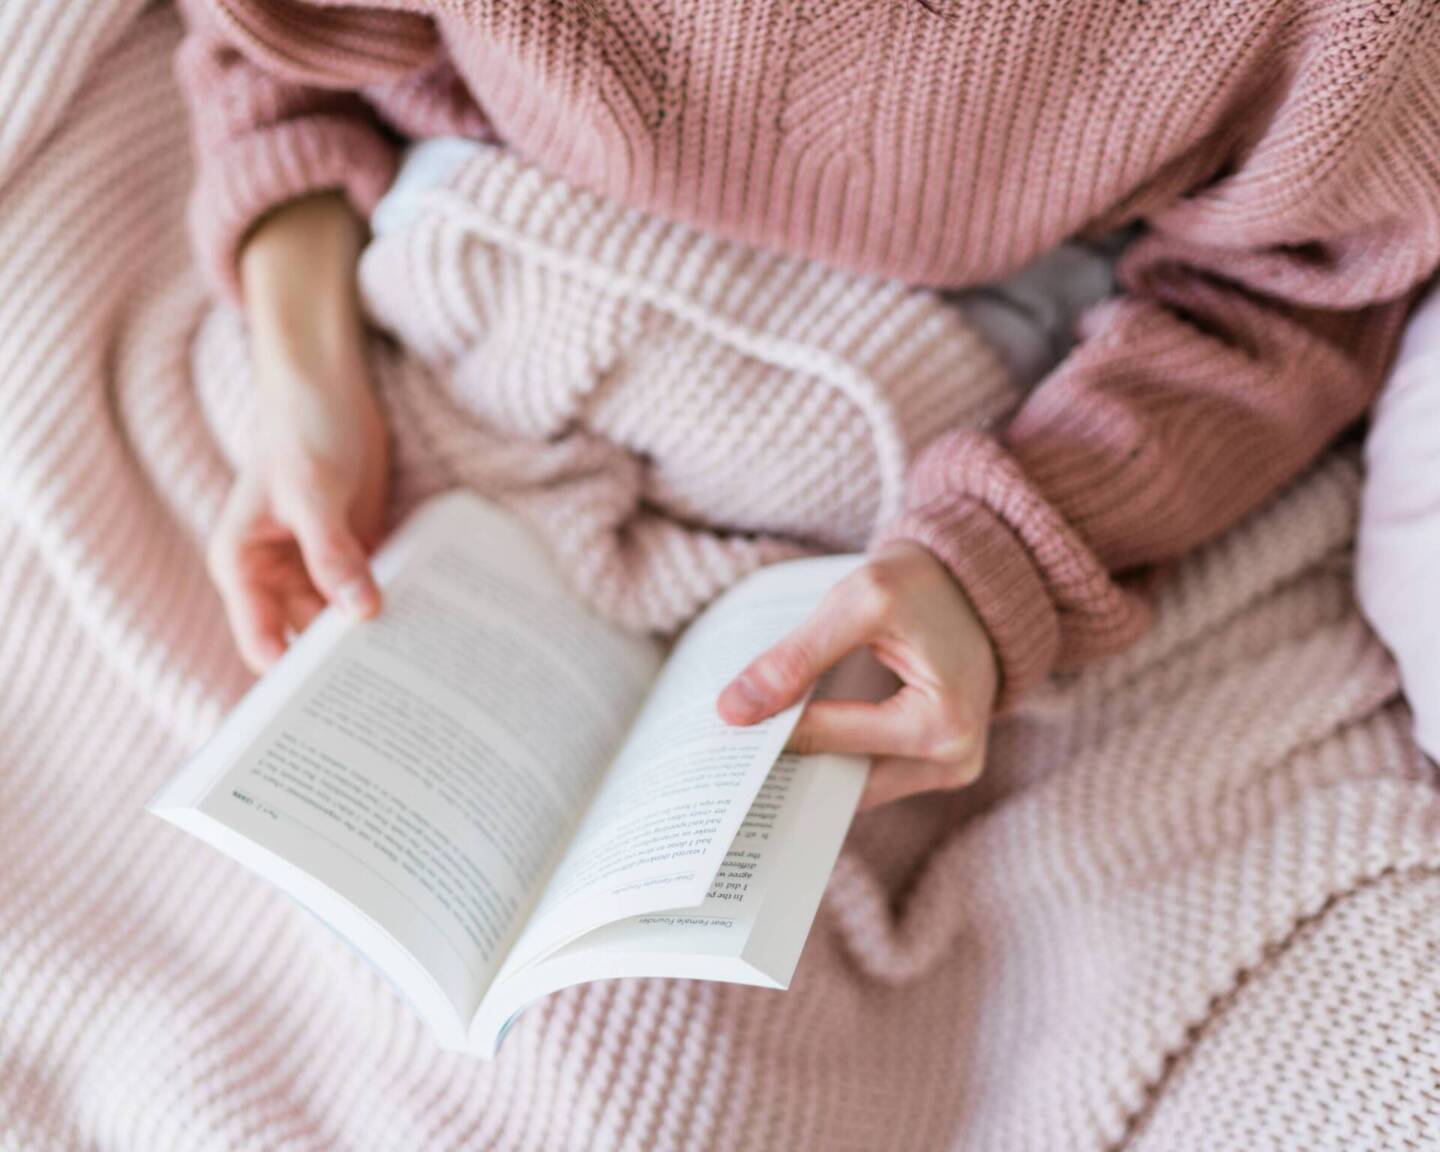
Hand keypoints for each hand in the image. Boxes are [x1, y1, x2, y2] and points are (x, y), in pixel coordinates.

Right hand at [207, 194, 388, 672]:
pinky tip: (428, 637)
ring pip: (341, 626)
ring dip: (373, 644)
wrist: (331, 389)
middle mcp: (274, 577)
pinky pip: (369, 598)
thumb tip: (359, 614)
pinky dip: (393, 614)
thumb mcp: (315, 491)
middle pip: (305, 642)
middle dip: (340, 670)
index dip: (291, 683)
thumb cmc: (305, 431)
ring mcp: (313, 569)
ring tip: (417, 683)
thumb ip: (333, 553)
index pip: (261, 644)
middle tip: (388, 710)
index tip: (332, 716)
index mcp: (242, 566)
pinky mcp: (351, 557)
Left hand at [716, 542, 997, 809]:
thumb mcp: (859, 601)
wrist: (974, 583)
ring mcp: (947, 770)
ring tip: (751, 743)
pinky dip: (832, 755)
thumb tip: (734, 711)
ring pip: (852, 786)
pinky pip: (869, 773)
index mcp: (941, 724)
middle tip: (723, 752)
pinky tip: (791, 735)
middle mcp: (952, 762)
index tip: (718, 727)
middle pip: (842, 781)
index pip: (830, 739)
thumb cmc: (923, 584)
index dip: (769, 731)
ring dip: (806, 765)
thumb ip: (798, 656)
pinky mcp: (934, 764)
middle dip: (785, 765)